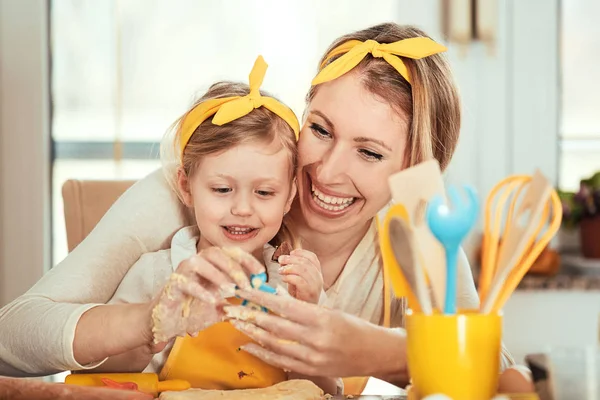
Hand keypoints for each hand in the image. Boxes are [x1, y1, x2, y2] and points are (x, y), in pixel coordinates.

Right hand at [151, 246, 264, 342]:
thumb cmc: (194, 311)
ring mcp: (184, 271)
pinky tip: (212, 300)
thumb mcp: (219, 308)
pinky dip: (201, 290)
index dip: (248, 261)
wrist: (167, 322)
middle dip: (235, 268)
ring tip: (231, 290)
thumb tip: (256, 301)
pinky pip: (186, 282)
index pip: (231, 254)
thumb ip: (235, 303)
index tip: (261, 274)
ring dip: (218, 275)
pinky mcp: (172, 283)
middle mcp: (198, 262)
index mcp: (212, 265)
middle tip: (247, 285)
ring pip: (200, 262)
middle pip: (217, 254)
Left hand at [223, 289, 406, 380]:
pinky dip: (261, 352)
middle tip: (230, 307)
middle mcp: (315, 338)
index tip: (243, 290)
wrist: (373, 353)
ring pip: (273, 343)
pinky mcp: (310, 370)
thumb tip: (274, 299)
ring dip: (251, 332)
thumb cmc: (352, 327)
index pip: (283, 305)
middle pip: (273, 325)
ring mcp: (311, 357)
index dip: (260, 298)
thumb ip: (302, 308)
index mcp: (321, 318)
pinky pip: (279, 360)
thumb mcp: (329, 311)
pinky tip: (248, 345)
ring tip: (235, 322)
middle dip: (248, 315)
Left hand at [278, 249, 323, 303]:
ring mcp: (315, 285)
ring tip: (280, 270)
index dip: (301, 253)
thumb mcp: (297, 279)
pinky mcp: (309, 292)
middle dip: (291, 259)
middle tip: (280, 259)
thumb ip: (293, 269)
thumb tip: (282, 258)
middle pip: (306, 262)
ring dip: (289, 267)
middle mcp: (319, 278)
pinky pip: (299, 280)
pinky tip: (283, 279)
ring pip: (303, 270)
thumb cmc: (299, 295)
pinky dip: (289, 277)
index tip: (291, 252)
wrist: (304, 312)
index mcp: (317, 273)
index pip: (313, 257)